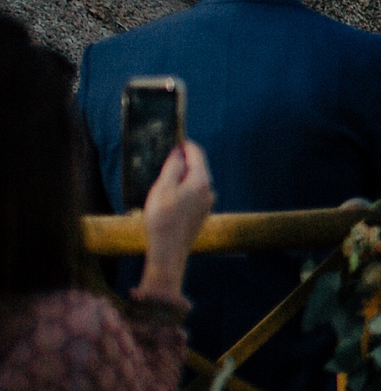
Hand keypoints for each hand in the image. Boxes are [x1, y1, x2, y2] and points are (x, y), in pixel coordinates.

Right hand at [135, 142, 213, 303]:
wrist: (168, 250)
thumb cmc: (162, 217)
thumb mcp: (163, 187)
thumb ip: (173, 167)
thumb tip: (179, 153)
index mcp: (201, 181)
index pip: (197, 154)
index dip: (186, 145)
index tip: (175, 140)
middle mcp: (208, 190)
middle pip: (197, 168)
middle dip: (183, 162)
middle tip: (165, 159)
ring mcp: (207, 203)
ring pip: (195, 182)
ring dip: (182, 178)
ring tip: (163, 180)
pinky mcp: (201, 214)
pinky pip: (193, 195)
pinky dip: (182, 191)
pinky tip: (168, 198)